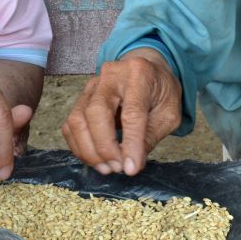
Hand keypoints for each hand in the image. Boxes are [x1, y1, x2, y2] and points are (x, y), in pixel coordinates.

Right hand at [61, 48, 181, 175]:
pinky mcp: (81, 97)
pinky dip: (79, 146)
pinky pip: (71, 124)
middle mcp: (111, 75)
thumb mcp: (169, 113)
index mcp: (139, 74)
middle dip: (104, 147)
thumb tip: (131, 164)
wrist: (148, 70)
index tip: (131, 169)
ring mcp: (92, 85)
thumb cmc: (161, 92)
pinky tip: (96, 159)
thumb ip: (151, 136)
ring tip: (107, 168)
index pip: (131, 112)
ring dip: (89, 150)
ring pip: (78, 119)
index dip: (130, 143)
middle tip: (118, 168)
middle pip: (96, 112)